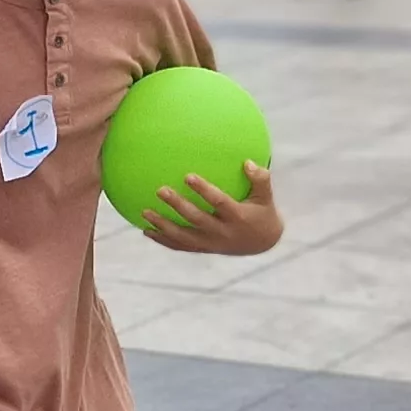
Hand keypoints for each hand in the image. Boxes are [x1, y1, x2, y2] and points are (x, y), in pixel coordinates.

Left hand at [138, 161, 283, 255]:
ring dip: (163, 226)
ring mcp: (211, 243)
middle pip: (196, 219)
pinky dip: (163, 240)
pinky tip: (146, 230)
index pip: (219, 202)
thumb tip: (248, 161)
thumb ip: (260, 179)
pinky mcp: (203, 249)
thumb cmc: (262, 212)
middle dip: (178, 205)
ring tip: (144, 212)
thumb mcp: (266, 196)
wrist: (262, 244)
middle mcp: (222, 233)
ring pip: (183, 236)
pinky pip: (180, 246)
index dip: (204, 190)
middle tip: (160, 190)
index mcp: (237, 217)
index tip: (188, 176)